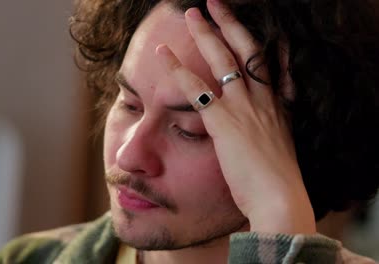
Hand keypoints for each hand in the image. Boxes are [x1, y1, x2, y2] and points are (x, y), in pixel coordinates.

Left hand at [156, 0, 315, 233]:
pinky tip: (163, 55)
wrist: (279, 198)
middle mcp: (262, 100)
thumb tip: (260, 130)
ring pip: (223, 60)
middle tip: (213, 4)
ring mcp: (243, 108)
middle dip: (229, 24)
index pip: (269, 63)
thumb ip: (269, 131)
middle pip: (246, 50)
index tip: (248, 26)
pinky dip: (177, 69)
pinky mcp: (224, 122)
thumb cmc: (275, 182)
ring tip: (191, 14)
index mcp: (276, 107)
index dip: (259, 41)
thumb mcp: (278, 149)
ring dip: (206, 33)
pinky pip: (196, 88)